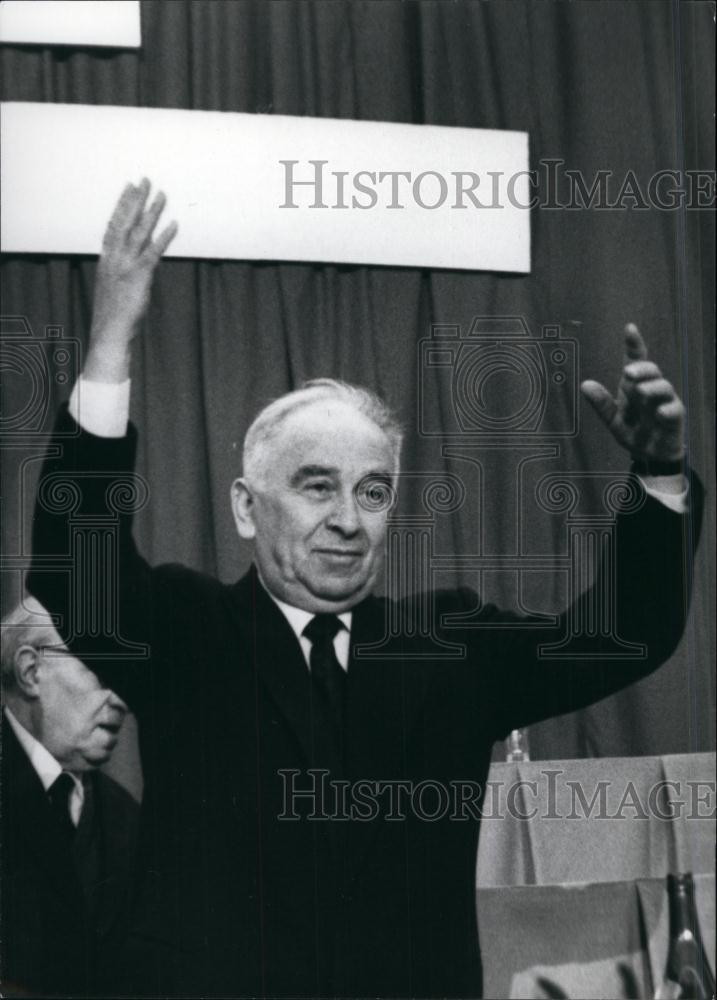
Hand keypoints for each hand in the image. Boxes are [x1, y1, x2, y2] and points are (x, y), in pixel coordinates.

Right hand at [86, 179, 176, 380]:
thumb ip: (123, 271)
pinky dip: (164, 237)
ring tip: (162, 194)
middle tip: (145, 180)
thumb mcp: (115, 287)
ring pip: (139, 232)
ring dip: (151, 212)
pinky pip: (153, 253)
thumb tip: (135, 263)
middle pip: (125, 222)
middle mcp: (114, 258)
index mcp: (107, 259)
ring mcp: (125, 266)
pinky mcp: (139, 277)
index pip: (113, 225)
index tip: (129, 188)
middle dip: (136, 200)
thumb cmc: (113, 315)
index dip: (122, 206)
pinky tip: (174, 224)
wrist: (109, 332)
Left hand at [580, 324, 684, 462]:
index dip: (634, 344)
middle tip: (629, 372)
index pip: (635, 361)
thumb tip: (585, 385)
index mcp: (634, 386)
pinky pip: (673, 410)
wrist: (650, 455)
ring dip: (653, 387)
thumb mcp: (612, 419)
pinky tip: (659, 413)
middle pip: (651, 370)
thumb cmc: (633, 431)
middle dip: (642, 368)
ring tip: (641, 392)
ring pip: (663, 387)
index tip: (629, 328)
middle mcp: (650, 389)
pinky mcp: (674, 416)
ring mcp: (665, 401)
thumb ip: (601, 403)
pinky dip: (666, 410)